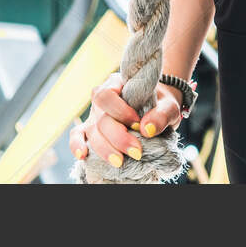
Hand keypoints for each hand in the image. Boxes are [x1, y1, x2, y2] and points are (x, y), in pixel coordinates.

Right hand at [68, 71, 183, 165]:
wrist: (158, 109)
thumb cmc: (161, 104)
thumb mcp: (168, 106)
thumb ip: (162, 114)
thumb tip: (146, 129)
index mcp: (117, 84)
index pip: (107, 95)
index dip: (120, 112)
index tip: (138, 124)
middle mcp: (102, 100)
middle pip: (101, 118)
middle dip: (117, 138)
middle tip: (137, 152)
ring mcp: (94, 115)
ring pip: (92, 131)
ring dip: (104, 148)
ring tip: (120, 162)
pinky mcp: (91, 129)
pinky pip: (77, 135)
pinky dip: (77, 145)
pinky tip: (82, 155)